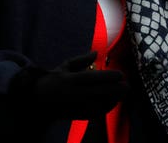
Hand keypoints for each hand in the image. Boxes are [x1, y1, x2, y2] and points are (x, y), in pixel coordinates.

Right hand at [11, 51, 128, 119]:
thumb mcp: (65, 66)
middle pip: (100, 92)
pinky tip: (113, 101)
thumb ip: (81, 60)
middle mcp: (75, 93)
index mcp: (72, 80)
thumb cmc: (54, 80)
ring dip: (114, 99)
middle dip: (116, 89)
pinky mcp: (78, 114)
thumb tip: (96, 53)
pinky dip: (107, 107)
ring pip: (100, 104)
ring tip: (123, 92)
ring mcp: (77, 105)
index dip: (109, 77)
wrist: (39, 101)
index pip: (94, 78)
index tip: (120, 74)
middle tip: (127, 85)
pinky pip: (96, 113)